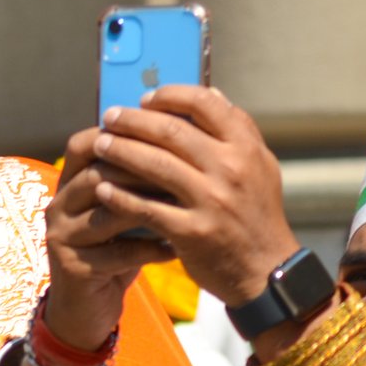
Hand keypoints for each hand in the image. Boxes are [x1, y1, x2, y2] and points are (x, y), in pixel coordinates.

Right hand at [41, 138, 175, 352]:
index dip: (121, 136)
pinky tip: (175, 249)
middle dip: (143, 171)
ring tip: (183, 207)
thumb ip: (137, 180)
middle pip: (98, 174)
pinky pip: (117, 253)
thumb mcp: (123, 210)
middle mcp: (59, 206)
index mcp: (67, 183)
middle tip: (185, 170)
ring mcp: (62, 237)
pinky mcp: (73, 268)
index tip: (164, 135)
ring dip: (148, 208)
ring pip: (107, 212)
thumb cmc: (114, 250)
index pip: (84, 144)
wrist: (87, 307)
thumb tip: (180, 142)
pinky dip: (150, 249)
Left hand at [79, 87, 300, 311]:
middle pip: (171, 130)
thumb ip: (239, 131)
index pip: (205, 103)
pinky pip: (145, 207)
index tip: (145, 99)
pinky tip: (102, 188)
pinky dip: (120, 196)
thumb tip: (213, 94)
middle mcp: (230, 169)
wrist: (266, 272)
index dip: (170, 96)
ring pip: (154, 164)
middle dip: (133, 121)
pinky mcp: (192, 231)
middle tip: (109, 117)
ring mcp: (211, 200)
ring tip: (99, 145)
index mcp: (246, 147)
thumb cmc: (257, 215)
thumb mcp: (260, 167)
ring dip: (120, 151)